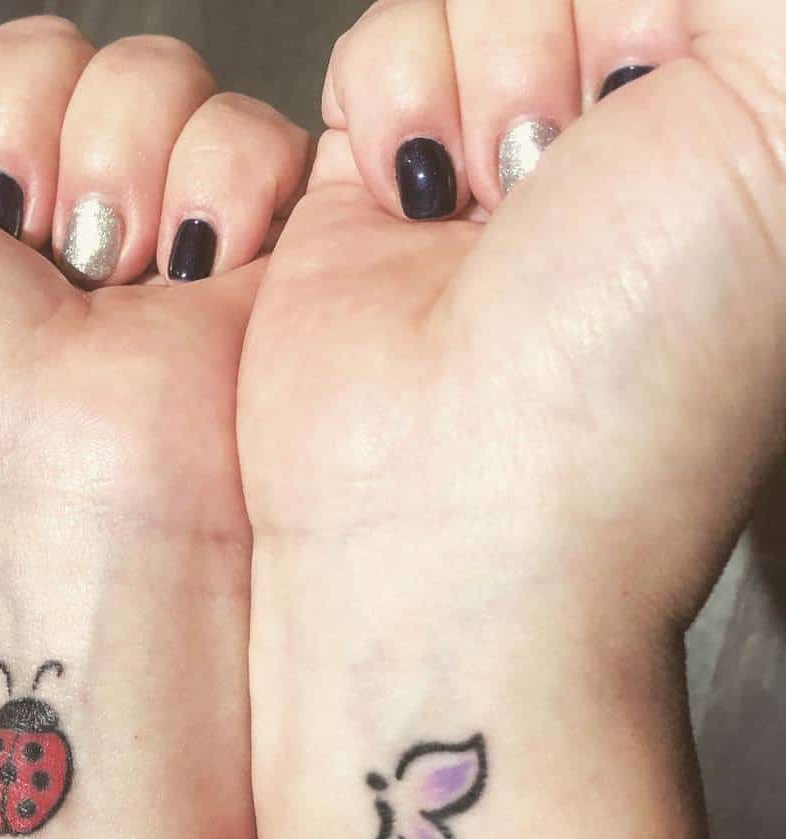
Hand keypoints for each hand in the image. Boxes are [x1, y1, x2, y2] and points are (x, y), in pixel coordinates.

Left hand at [0, 1, 307, 838]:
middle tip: (33, 259)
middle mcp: (67, 210)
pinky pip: (257, 132)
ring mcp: (168, 223)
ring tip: (115, 280)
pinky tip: (191, 272)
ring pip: (160, 77)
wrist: (61, 492)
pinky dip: (223, 190)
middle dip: (27, 142)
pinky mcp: (262, 245)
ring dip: (118, 171)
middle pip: (57, 54)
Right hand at [240, 0, 785, 838]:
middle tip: (576, 150)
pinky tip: (415, 200)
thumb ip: (747, 17)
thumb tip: (668, 9)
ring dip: (479, 63)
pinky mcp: (372, 193)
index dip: (652, 8)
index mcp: (723, 140)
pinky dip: (389, 95)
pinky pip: (374, 50)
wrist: (448, 509)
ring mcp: (482, 172)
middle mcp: (607, 152)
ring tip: (490, 195)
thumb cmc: (628, 380)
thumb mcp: (778, 131)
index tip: (656, 85)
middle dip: (569, 25)